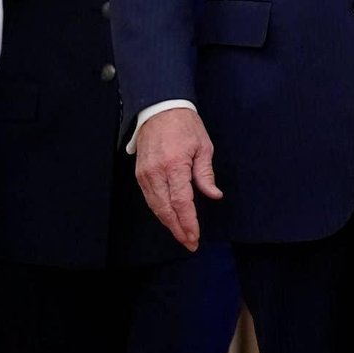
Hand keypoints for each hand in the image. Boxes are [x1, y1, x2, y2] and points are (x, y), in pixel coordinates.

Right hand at [134, 107, 221, 249]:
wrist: (160, 109)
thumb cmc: (185, 125)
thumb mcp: (203, 146)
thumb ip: (205, 173)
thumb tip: (214, 195)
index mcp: (175, 165)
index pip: (181, 202)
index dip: (188, 222)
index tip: (195, 237)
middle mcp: (156, 173)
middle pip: (166, 209)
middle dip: (178, 229)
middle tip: (190, 243)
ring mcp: (145, 174)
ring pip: (156, 207)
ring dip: (168, 223)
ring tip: (182, 235)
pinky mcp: (139, 174)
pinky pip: (150, 198)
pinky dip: (159, 211)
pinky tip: (169, 219)